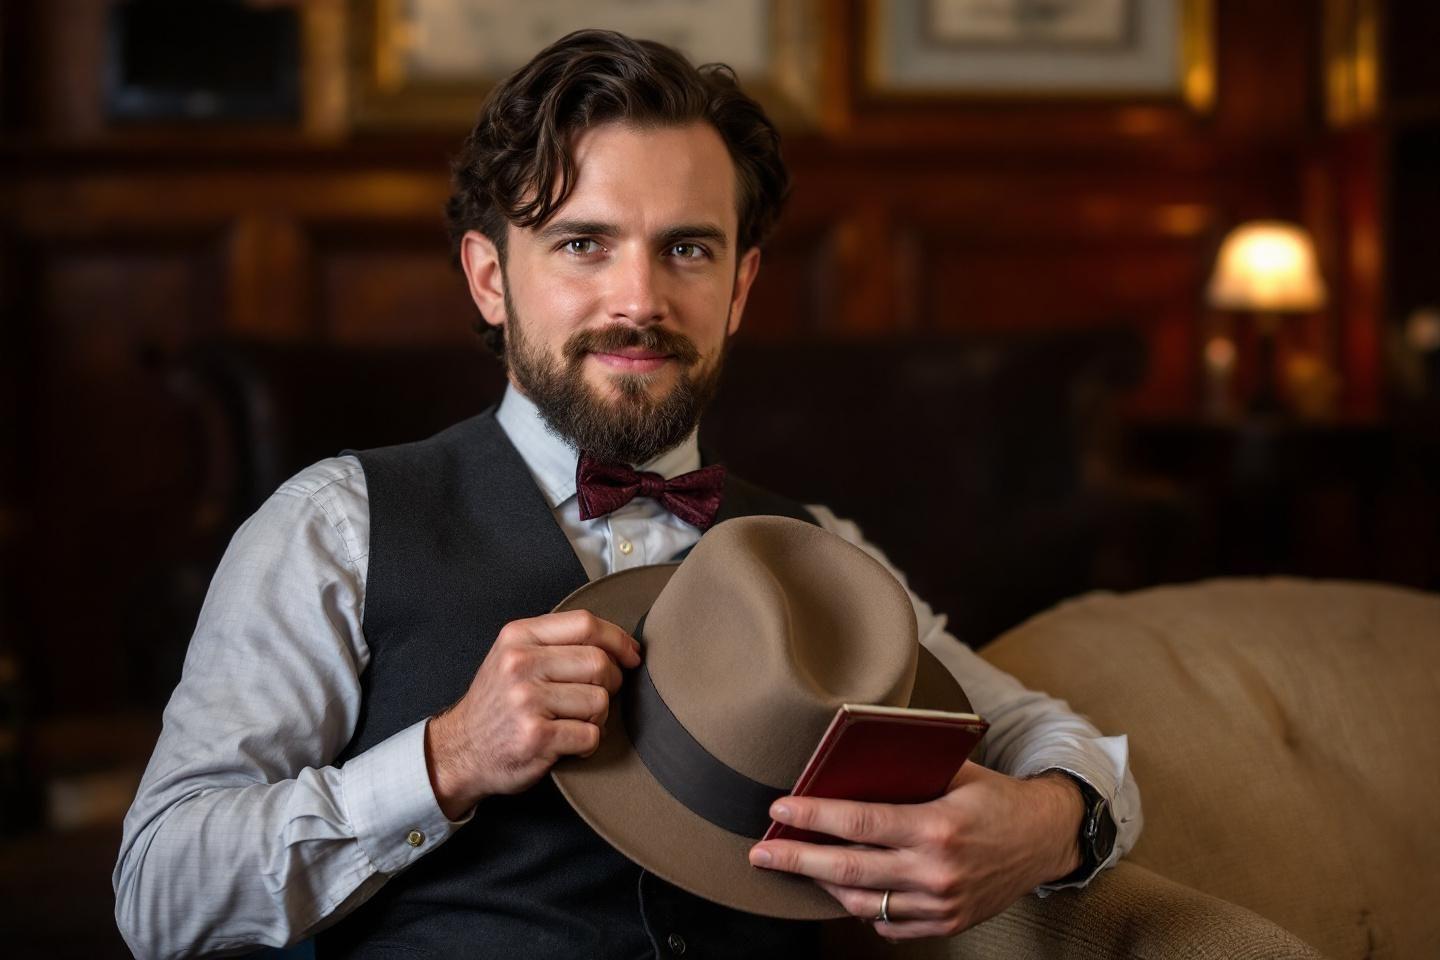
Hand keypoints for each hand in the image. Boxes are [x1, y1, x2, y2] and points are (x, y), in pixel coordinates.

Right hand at [424, 610, 641, 818]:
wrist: (460, 751)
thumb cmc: (498, 703)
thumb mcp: (514, 656)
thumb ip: (556, 642)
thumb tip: (621, 644)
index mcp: (519, 636)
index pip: (586, 623)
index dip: (618, 639)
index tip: (631, 656)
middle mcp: (520, 664)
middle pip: (599, 662)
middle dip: (611, 682)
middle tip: (597, 696)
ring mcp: (527, 700)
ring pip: (600, 700)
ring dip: (598, 717)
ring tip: (575, 721)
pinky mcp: (536, 736)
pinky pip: (591, 734)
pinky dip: (588, 743)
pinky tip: (568, 742)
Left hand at [747, 762, 1083, 939]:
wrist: (1045, 838)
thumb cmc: (995, 797)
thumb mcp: (954, 773)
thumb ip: (905, 774)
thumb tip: (844, 766)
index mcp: (937, 827)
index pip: (858, 823)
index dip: (812, 817)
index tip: (778, 810)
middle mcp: (936, 871)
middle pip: (847, 870)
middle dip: (796, 860)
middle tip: (759, 853)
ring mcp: (940, 905)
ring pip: (863, 903)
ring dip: (823, 885)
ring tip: (797, 866)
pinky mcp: (946, 924)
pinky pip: (888, 924)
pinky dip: (862, 906)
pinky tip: (844, 887)